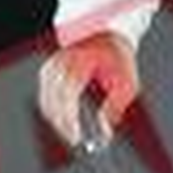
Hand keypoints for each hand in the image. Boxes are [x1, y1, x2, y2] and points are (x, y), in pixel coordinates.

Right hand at [37, 31, 138, 150]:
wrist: (110, 31)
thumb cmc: (120, 57)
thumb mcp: (127, 83)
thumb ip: (115, 108)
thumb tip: (104, 131)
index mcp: (80, 63)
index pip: (67, 96)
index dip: (69, 120)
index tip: (76, 139)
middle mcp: (62, 62)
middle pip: (53, 101)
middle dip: (63, 125)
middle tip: (76, 141)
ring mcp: (53, 64)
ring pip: (45, 100)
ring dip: (57, 119)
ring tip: (72, 132)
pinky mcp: (49, 67)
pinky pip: (45, 94)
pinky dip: (52, 109)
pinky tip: (64, 118)